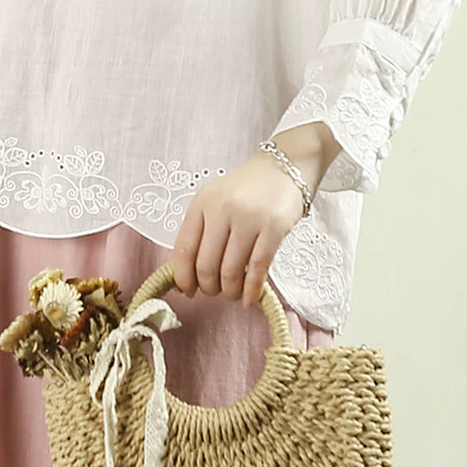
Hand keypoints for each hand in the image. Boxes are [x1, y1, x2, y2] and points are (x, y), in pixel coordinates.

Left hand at [171, 150, 307, 306]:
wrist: (283, 168)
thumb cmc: (246, 190)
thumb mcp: (215, 201)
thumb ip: (202, 232)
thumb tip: (188, 277)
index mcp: (202, 203)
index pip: (184, 249)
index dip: (183, 277)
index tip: (188, 291)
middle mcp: (222, 209)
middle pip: (206, 265)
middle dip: (209, 287)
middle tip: (216, 291)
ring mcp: (248, 218)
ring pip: (231, 271)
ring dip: (230, 291)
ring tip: (234, 292)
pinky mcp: (274, 227)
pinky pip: (258, 268)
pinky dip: (251, 290)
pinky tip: (250, 299)